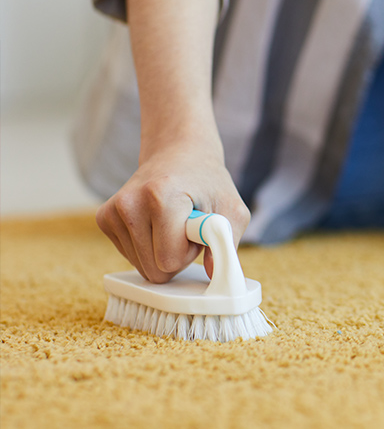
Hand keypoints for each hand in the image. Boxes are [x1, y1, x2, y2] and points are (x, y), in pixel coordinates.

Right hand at [96, 140, 249, 282]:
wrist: (178, 154)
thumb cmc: (209, 183)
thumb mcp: (232, 209)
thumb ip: (228, 243)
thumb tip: (216, 276)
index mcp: (160, 197)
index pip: (169, 260)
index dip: (190, 252)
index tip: (196, 227)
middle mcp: (129, 203)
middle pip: (153, 270)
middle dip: (176, 256)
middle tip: (186, 227)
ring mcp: (112, 211)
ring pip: (141, 267)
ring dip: (162, 252)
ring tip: (172, 223)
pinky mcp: (104, 219)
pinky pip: (130, 258)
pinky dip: (148, 247)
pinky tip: (156, 223)